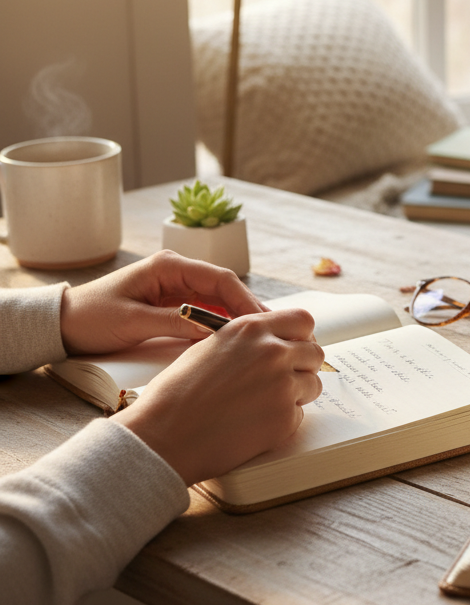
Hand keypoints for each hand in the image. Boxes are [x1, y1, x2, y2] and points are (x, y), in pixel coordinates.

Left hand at [60, 250, 266, 354]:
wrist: (61, 324)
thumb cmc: (91, 318)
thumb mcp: (133, 322)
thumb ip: (175, 324)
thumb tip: (214, 333)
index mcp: (168, 266)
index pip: (219, 279)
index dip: (244, 299)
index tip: (262, 320)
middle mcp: (177, 271)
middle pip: (224, 288)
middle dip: (248, 308)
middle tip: (273, 330)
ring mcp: (176, 287)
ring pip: (218, 299)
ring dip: (238, 316)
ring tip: (262, 335)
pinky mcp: (173, 303)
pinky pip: (206, 310)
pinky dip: (222, 323)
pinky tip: (235, 338)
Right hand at [113, 308, 323, 485]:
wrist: (163, 435)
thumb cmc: (176, 394)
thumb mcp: (209, 346)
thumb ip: (247, 340)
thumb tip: (273, 341)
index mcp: (252, 329)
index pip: (303, 320)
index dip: (301, 336)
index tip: (295, 347)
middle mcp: (272, 352)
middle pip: (315, 352)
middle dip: (303, 366)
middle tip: (283, 380)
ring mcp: (282, 385)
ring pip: (313, 384)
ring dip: (297, 393)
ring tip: (264, 404)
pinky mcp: (285, 419)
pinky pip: (300, 415)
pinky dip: (283, 420)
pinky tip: (254, 424)